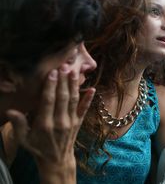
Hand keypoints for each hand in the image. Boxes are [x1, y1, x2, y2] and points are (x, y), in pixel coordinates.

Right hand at [6, 66, 94, 181]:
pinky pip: (84, 109)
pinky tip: (93, 88)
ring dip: (74, 85)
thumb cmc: (37, 147)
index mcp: (45, 124)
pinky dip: (89, 99)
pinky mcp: (78, 122)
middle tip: (64, 66)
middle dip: (63, 81)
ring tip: (74, 71)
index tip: (52, 73)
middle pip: (63, 98)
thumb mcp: (24, 139)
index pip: (48, 101)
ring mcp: (71, 122)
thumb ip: (19, 124)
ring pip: (74, 100)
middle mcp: (60, 121)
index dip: (50, 86)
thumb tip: (11, 111)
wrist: (56, 160)